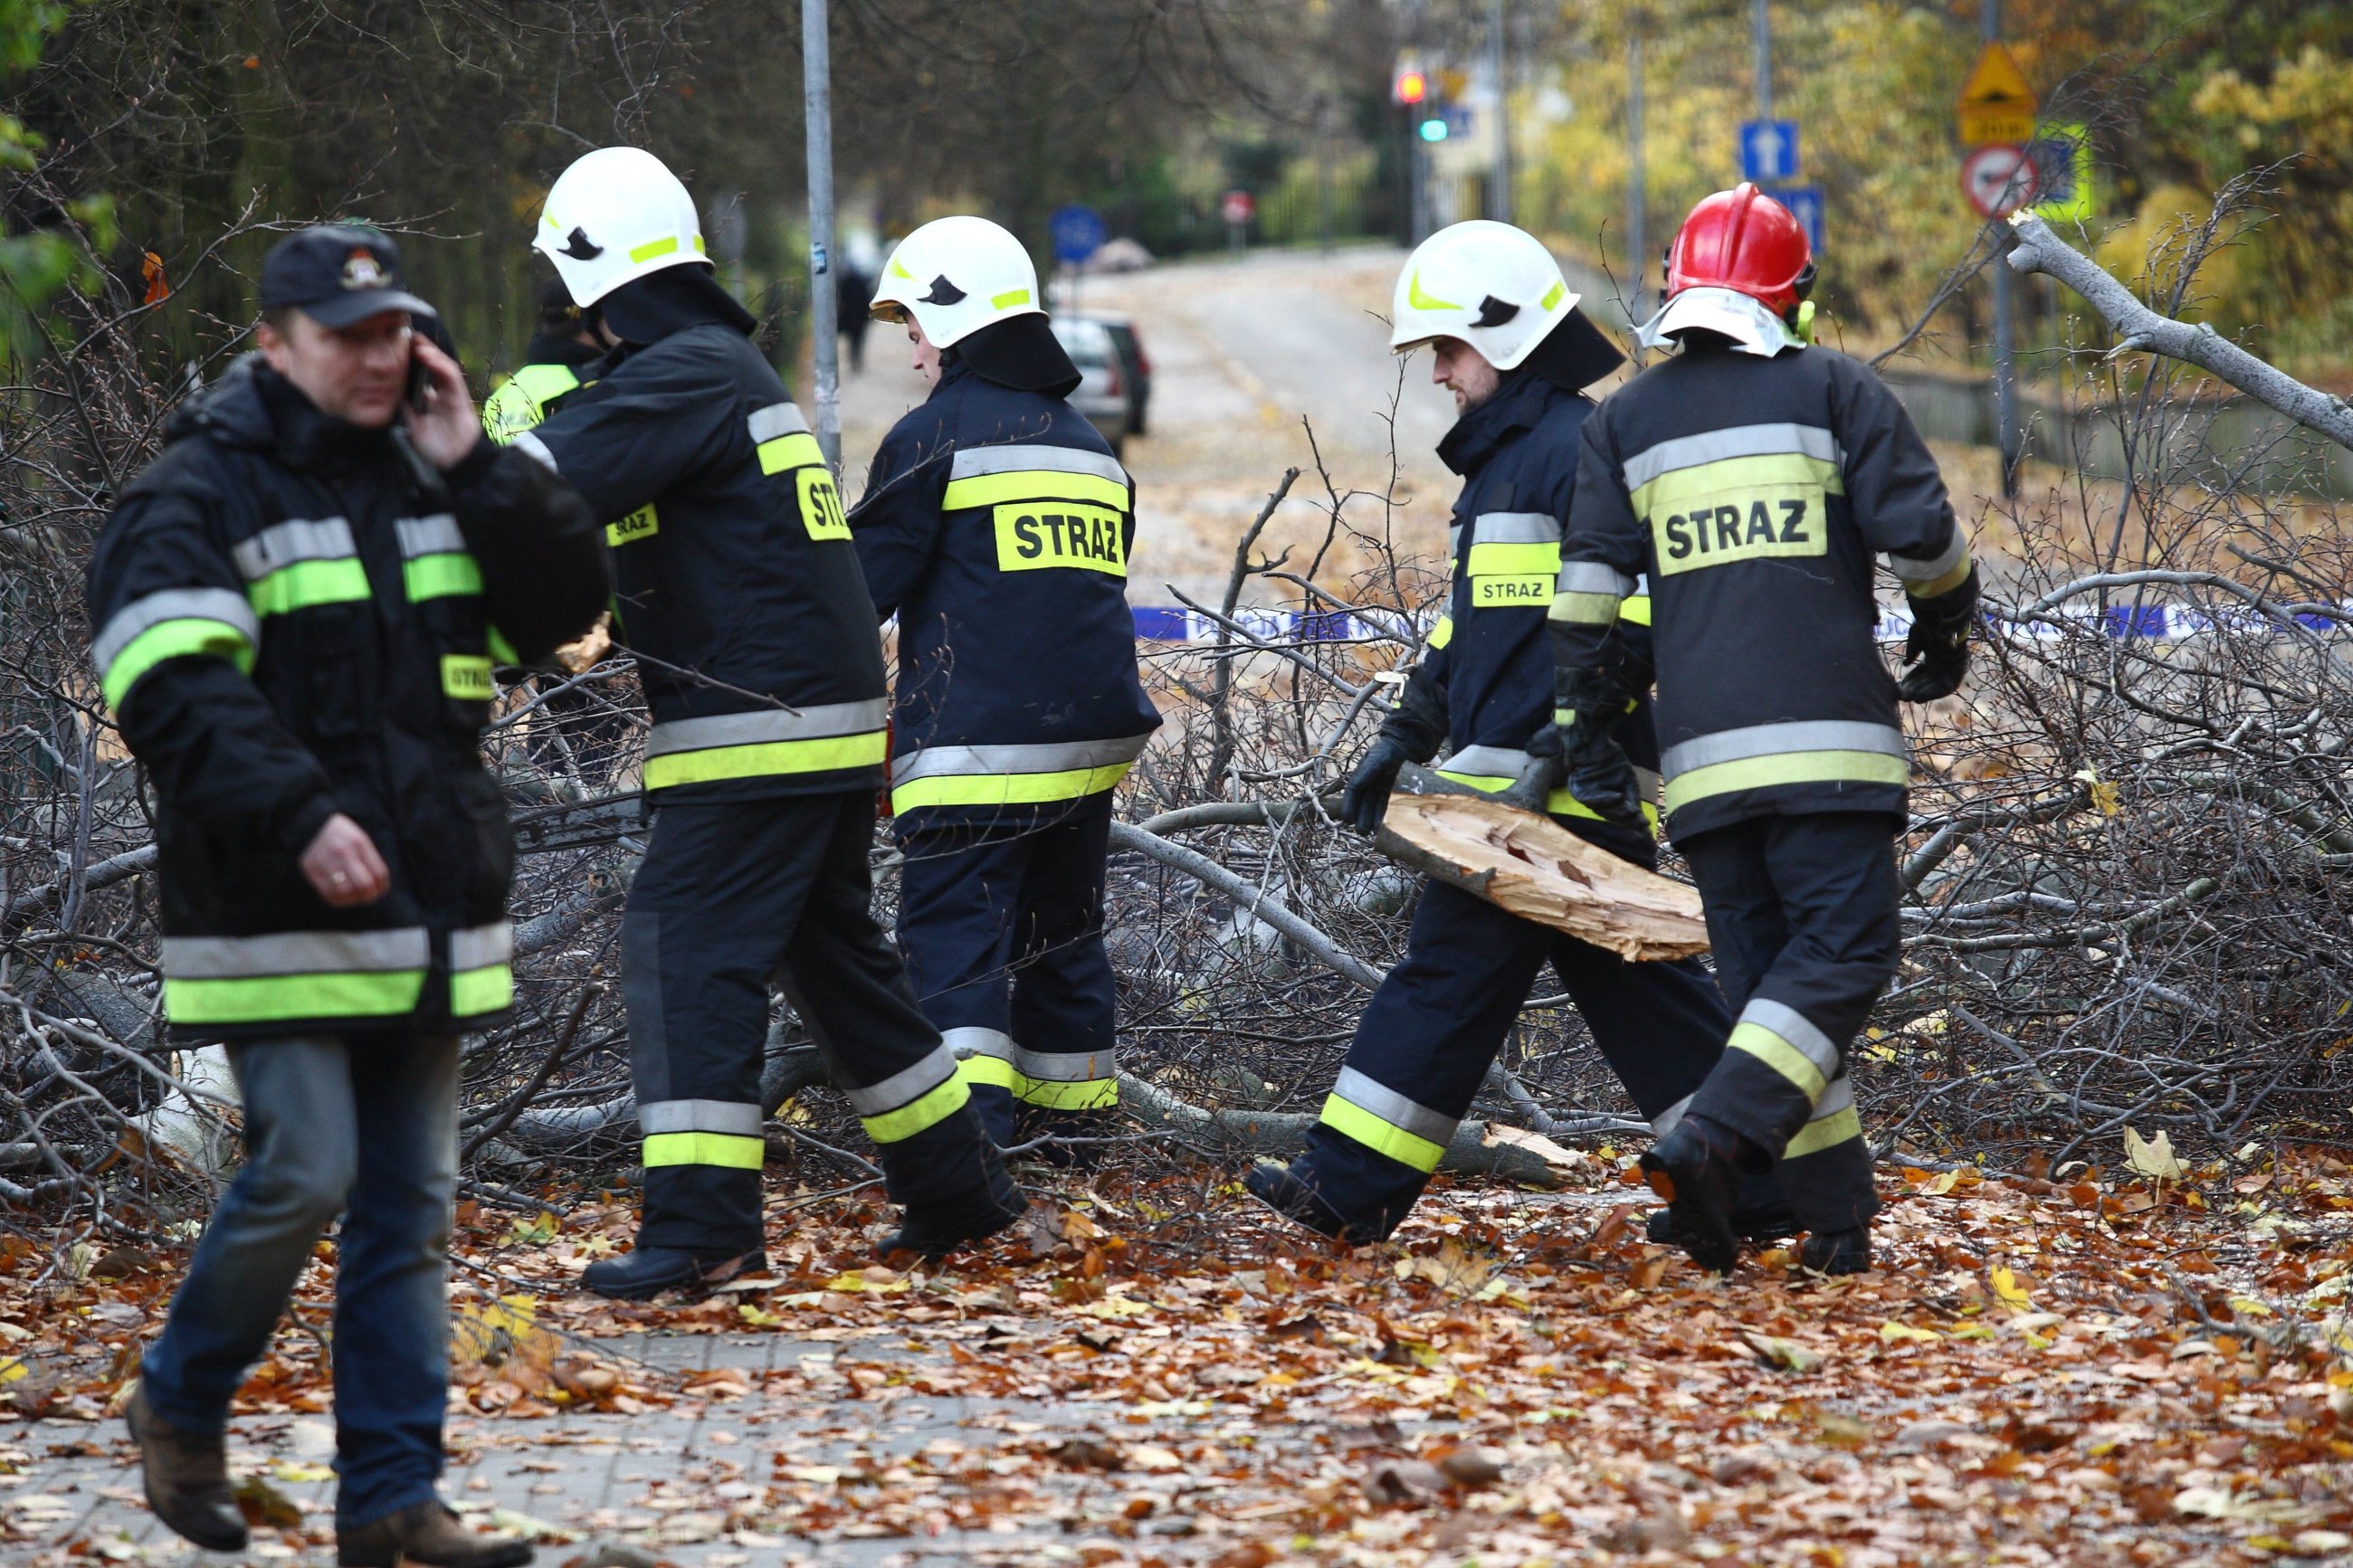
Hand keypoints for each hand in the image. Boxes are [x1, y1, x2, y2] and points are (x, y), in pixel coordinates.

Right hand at [300, 813, 390, 906]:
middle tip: (369, 897)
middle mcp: (343, 853)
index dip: (382, 886)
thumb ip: (369, 859)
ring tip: (355, 897)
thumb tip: (379, 885)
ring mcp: (327, 862)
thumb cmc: (340, 834)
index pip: (378, 872)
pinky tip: (343, 897)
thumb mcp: (359, 838)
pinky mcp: (313, 871)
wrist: (310, 825)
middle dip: (371, 895)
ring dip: (354, 899)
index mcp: (359, 843)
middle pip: (364, 884)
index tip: (380, 890)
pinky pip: (329, 894)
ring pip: (347, 892)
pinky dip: (340, 900)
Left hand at [400, 337, 481, 470]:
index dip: (413, 359)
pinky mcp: (461, 398)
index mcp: (434, 400)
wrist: (455, 466)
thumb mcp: (414, 426)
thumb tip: (392, 393)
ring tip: (415, 342)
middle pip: (433, 366)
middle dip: (421, 350)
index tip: (398, 346)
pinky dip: (440, 364)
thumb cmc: (437, 450)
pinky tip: (427, 355)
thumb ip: (407, 409)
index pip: (424, 374)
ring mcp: (453, 395)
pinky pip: (452, 377)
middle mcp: (444, 394)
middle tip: (405, 335)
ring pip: (443, 367)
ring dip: (430, 352)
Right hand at [1341, 737, 1410, 835]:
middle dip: (1360, 817)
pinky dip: (1381, 815)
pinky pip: (1384, 805)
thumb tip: (1355, 787)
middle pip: (1362, 802)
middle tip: (1361, 831)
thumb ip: (1366, 773)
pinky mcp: (1389, 791)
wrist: (1406, 745)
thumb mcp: (1377, 759)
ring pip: (1372, 806)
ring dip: (1370, 819)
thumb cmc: (1389, 750)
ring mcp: (1378, 787)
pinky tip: (1380, 826)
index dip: (1349, 805)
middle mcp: (1367, 782)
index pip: (1353, 791)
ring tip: (1370, 833)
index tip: (1347, 819)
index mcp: (1361, 773)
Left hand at [1562, 724, 1646, 829]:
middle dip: (1628, 821)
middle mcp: (1597, 803)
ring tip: (1633, 812)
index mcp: (1608, 801)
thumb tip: (1638, 815)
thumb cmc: (1611, 760)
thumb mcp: (1627, 779)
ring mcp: (1586, 798)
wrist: (1592, 742)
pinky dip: (1605, 799)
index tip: (1647, 829)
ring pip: (1603, 810)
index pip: (1621, 816)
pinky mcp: (1577, 791)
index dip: (1633, 823)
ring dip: (1619, 812)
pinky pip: (1591, 799)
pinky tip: (1619, 796)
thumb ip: (1632, 796)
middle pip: (1613, 816)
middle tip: (1642, 824)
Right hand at [1896, 565, 1978, 703]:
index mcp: (1937, 652)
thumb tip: (1906, 664)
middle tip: (1900, 695)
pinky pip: (1946, 687)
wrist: (1942, 615)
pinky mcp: (1960, 669)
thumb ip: (1912, 651)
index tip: (1898, 686)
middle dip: (1914, 688)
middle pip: (1929, 679)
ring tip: (1908, 698)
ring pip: (1937, 685)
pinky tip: (1918, 696)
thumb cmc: (1929, 623)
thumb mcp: (1917, 639)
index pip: (1923, 671)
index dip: (1911, 680)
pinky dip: (1932, 693)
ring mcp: (1953, 665)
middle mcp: (1946, 660)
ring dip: (1922, 693)